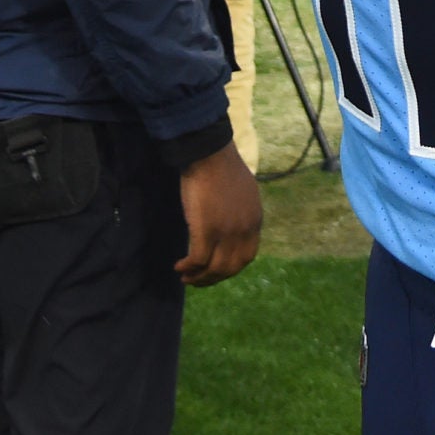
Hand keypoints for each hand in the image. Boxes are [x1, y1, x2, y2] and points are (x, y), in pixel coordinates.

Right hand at [174, 144, 261, 286]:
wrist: (209, 153)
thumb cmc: (221, 165)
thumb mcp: (242, 191)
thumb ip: (241, 210)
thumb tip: (232, 222)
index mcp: (254, 220)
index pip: (247, 256)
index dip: (231, 267)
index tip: (217, 269)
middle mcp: (244, 231)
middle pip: (231, 267)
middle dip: (214, 278)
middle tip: (199, 280)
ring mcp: (226, 232)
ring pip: (215, 268)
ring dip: (200, 278)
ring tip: (186, 278)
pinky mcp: (206, 231)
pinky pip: (198, 260)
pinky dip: (188, 268)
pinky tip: (179, 268)